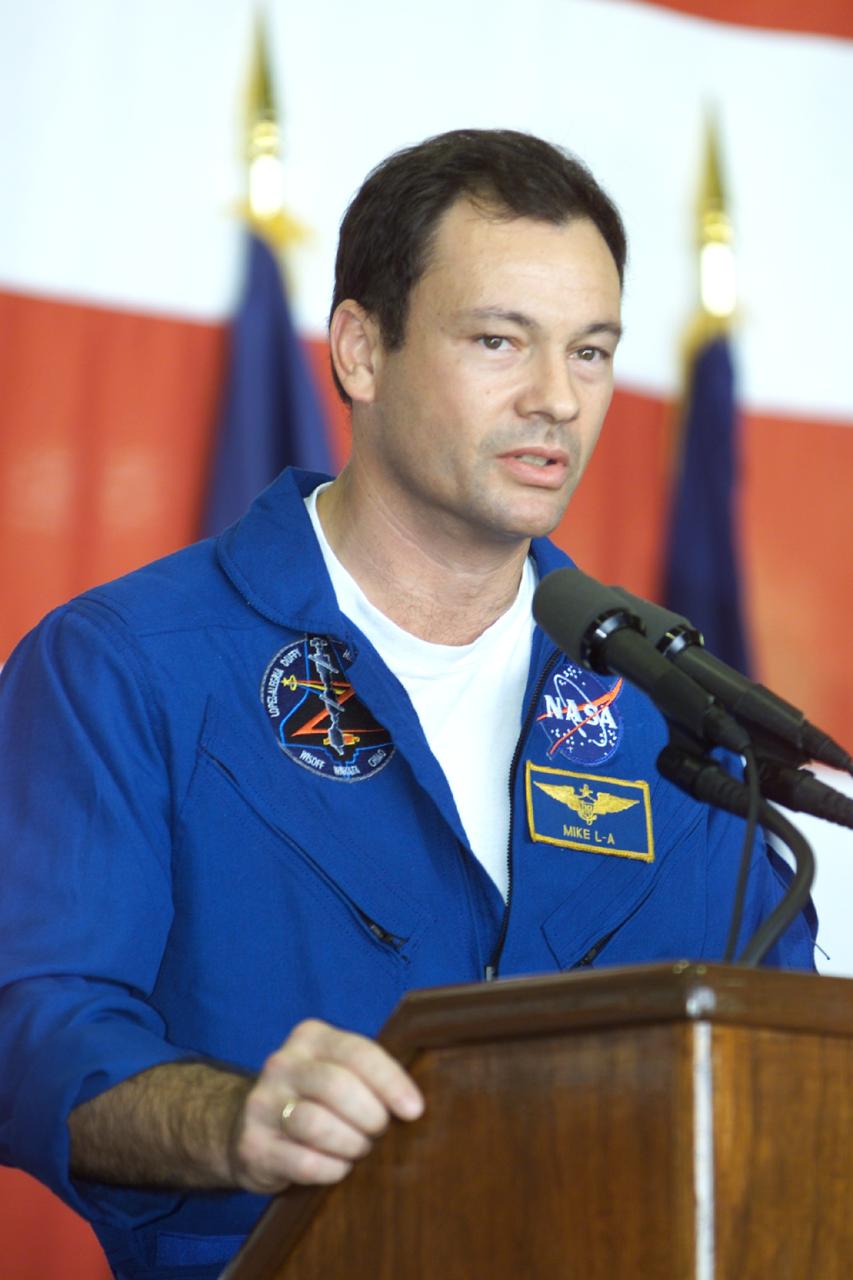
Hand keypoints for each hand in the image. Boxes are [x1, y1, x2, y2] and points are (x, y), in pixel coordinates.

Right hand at [229, 1019, 423, 1193]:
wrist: (249, 1126)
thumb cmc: (314, 1098)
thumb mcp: (337, 1070)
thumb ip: (368, 1074)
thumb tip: (415, 1104)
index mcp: (310, 1037)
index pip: (358, 1052)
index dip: (391, 1082)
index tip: (414, 1110)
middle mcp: (282, 1064)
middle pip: (338, 1087)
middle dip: (370, 1117)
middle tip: (379, 1133)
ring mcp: (262, 1104)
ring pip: (317, 1125)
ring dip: (351, 1145)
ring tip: (358, 1149)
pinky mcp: (252, 1145)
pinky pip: (304, 1162)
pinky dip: (332, 1170)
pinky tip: (338, 1168)